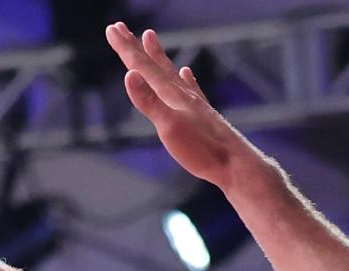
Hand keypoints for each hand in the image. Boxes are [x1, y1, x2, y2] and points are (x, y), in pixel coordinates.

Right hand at [105, 23, 251, 188]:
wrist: (235, 164)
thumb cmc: (201, 150)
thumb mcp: (168, 127)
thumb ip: (148, 101)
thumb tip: (129, 75)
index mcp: (171, 95)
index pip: (143, 66)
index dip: (125, 48)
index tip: (112, 29)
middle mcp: (182, 94)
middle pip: (154, 64)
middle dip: (135, 46)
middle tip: (121, 27)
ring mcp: (194, 103)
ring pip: (170, 72)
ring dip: (158, 55)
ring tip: (149, 37)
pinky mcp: (204, 115)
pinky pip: (191, 88)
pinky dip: (186, 78)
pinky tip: (186, 73)